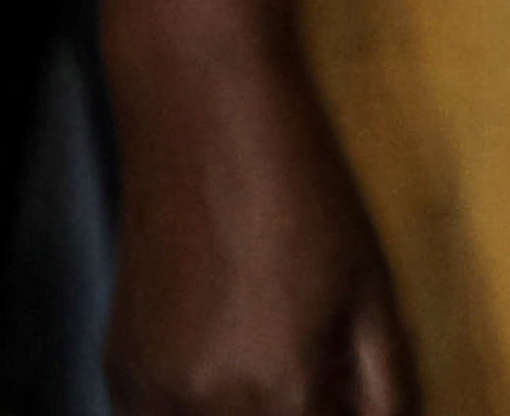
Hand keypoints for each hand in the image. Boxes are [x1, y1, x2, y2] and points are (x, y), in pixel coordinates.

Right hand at [104, 41, 416, 415]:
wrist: (205, 122)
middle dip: (301, 415)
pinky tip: (232, 366)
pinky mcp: (121, 373)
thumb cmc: (297, 194)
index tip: (347, 400)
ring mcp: (151, 393)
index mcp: (281, 394)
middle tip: (321, 379)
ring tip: (275, 361)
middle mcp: (205, 408)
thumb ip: (388, 392)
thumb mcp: (374, 296)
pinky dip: (203, 412)